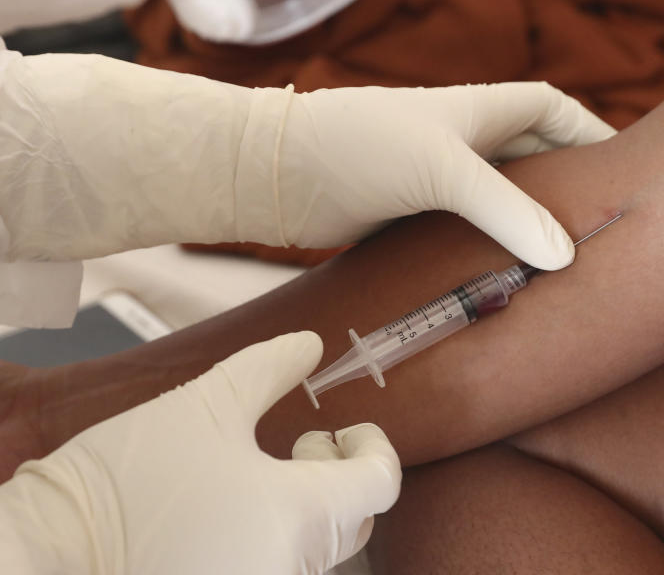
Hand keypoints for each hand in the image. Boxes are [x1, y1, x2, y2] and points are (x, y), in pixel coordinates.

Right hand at [0, 332, 400, 573]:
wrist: (49, 557)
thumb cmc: (127, 481)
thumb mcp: (204, 405)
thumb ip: (268, 370)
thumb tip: (308, 345)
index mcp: (300, 516)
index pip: (381, 484)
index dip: (372, 448)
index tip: (345, 431)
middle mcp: (291, 567)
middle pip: (354, 522)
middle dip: (340, 479)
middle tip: (301, 446)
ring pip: (313, 552)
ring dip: (305, 511)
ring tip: (259, 478)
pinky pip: (276, 570)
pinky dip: (272, 542)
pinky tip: (231, 519)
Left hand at [275, 83, 615, 268]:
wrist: (281, 174)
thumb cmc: (362, 146)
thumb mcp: (445, 171)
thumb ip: (506, 210)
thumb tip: (565, 255)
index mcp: (484, 110)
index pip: (555, 112)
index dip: (591, 134)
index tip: (625, 169)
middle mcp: (468, 141)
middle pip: (537, 160)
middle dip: (569, 187)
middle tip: (605, 228)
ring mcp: (442, 179)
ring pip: (504, 201)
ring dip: (530, 225)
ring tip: (569, 263)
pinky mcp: (419, 215)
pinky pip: (471, 231)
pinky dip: (492, 249)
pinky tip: (510, 278)